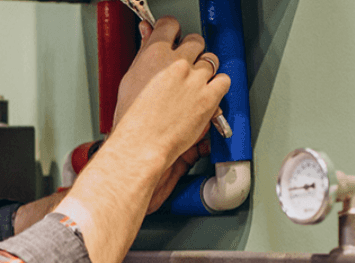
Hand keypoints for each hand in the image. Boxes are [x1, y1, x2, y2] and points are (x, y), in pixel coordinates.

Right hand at [110, 17, 228, 211]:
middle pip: (195, 41)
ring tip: (194, 84)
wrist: (141, 144)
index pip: (170, 26)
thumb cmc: (131, 120)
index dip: (173, 31)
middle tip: (185, 65)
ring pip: (211, 60)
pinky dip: (218, 85)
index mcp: (154, 55)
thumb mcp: (130, 80)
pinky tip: (207, 93)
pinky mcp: (209, 97)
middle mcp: (177, 62)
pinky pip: (224, 80)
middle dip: (192, 51)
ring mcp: (195, 79)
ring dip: (205, 70)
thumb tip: (149, 38)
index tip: (174, 37)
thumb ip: (144, 56)